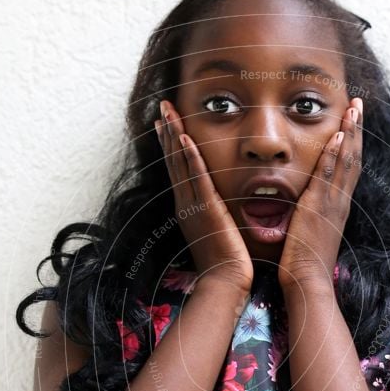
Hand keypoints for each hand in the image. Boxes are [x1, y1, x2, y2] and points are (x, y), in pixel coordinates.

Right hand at [155, 100, 253, 292]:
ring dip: (175, 135)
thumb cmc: (226, 265)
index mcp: (189, 209)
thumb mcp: (218, 233)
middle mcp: (186, 204)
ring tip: (168, 112)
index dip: (172, 145)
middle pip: (174, 161)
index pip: (178, 169)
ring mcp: (193, 206)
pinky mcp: (206, 209)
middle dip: (168, 132)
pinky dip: (190, 157)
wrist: (224, 283)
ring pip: (181, 164)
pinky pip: (197, 178)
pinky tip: (186, 137)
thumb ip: (216, 217)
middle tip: (162, 107)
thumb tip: (220, 209)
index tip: (167, 124)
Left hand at [277, 97, 363, 293]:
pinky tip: (338, 135)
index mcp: (337, 207)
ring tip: (353, 107)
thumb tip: (304, 205)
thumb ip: (309, 214)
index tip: (352, 120)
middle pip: (354, 158)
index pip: (348, 167)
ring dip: (350, 132)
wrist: (307, 281)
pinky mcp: (320, 208)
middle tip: (358, 102)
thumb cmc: (304, 263)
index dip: (352, 142)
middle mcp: (340, 202)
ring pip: (346, 161)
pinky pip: (330, 176)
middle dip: (356, 128)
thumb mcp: (309, 232)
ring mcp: (333, 204)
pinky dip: (335, 155)